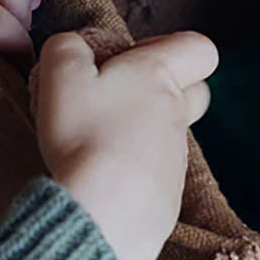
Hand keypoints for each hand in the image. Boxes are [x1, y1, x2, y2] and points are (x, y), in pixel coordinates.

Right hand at [34, 32, 218, 259]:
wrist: (102, 214)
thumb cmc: (83, 134)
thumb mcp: (60, 73)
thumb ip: (67, 47)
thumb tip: (75, 47)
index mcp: (159, 77)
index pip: (199, 48)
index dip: (171, 45)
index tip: (131, 57)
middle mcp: (176, 117)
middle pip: (195, 93)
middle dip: (165, 89)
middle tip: (119, 98)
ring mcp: (176, 161)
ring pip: (168, 136)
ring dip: (137, 134)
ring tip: (92, 145)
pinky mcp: (167, 198)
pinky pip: (154, 176)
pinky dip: (130, 173)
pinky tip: (98, 180)